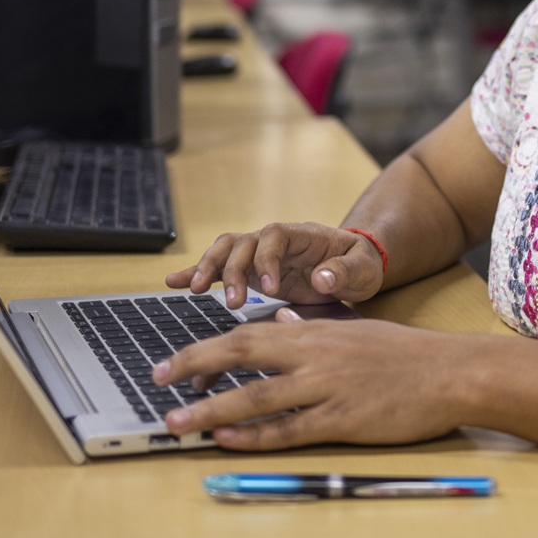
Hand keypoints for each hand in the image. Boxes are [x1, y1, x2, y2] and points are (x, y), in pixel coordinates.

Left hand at [152, 311, 471, 448]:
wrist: (451, 372)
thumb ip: (313, 325)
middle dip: (193, 366)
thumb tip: (283, 316)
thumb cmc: (406, 354)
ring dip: (210, 409)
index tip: (174, 362)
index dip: (205, 347)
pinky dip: (253, 433)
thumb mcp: (354, 329)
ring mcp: (327, 386)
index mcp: (315, 331)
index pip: (247, 332)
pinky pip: (289, 428)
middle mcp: (314, 353)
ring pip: (256, 395)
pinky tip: (227, 437)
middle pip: (241, 353)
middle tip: (157, 379)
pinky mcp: (343, 419)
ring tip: (175, 421)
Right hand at [164, 221, 383, 308]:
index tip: (269, 288)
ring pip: (226, 250)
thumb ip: (345, 272)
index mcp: (304, 235)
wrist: (354, 266)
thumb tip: (322, 277)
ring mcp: (261, 253)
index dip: (268, 260)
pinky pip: (220, 266)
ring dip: (208, 268)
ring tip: (195, 290)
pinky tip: (173, 283)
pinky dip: (197, 272)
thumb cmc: (360, 265)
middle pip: (244, 243)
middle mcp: (277, 240)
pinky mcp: (252, 269)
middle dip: (233, 270)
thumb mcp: (364, 269)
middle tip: (232, 301)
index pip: (275, 237)